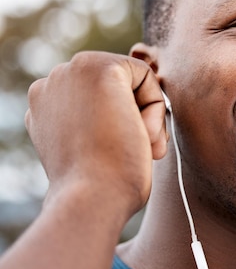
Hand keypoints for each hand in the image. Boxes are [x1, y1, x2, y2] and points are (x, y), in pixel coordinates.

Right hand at [25, 51, 167, 217]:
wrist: (94, 200)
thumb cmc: (99, 185)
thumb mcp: (92, 145)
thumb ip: (98, 119)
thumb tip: (120, 108)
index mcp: (46, 103)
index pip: (105, 98)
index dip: (122, 125)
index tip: (120, 154)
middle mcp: (52, 81)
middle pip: (121, 86)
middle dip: (136, 118)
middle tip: (134, 151)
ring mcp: (70, 71)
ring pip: (134, 81)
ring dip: (146, 117)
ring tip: (136, 146)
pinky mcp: (98, 68)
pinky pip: (147, 77)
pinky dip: (155, 109)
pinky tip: (141, 136)